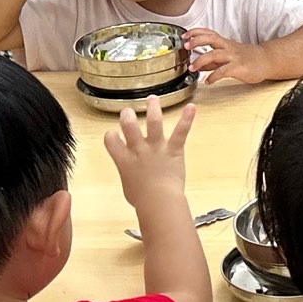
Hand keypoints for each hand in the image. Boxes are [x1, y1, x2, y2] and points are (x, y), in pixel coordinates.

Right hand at [102, 94, 194, 211]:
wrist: (159, 201)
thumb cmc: (142, 199)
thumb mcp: (128, 185)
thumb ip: (129, 172)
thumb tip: (133, 172)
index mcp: (124, 159)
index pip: (110, 139)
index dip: (111, 135)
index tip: (114, 135)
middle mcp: (138, 149)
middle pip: (128, 125)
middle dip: (127, 115)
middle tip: (128, 112)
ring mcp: (156, 147)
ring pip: (154, 122)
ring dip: (153, 108)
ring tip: (152, 99)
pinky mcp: (174, 149)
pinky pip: (180, 131)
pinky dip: (187, 119)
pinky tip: (191, 107)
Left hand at [185, 29, 272, 85]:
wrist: (265, 61)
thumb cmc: (246, 58)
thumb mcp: (227, 57)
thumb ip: (212, 62)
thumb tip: (198, 65)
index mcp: (224, 43)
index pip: (208, 33)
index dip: (196, 32)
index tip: (185, 35)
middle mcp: (227, 47)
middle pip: (210, 39)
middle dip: (197, 41)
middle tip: (186, 46)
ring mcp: (233, 57)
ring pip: (215, 54)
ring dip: (201, 60)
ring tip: (192, 68)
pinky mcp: (238, 67)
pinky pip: (224, 71)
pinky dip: (214, 76)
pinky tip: (208, 81)